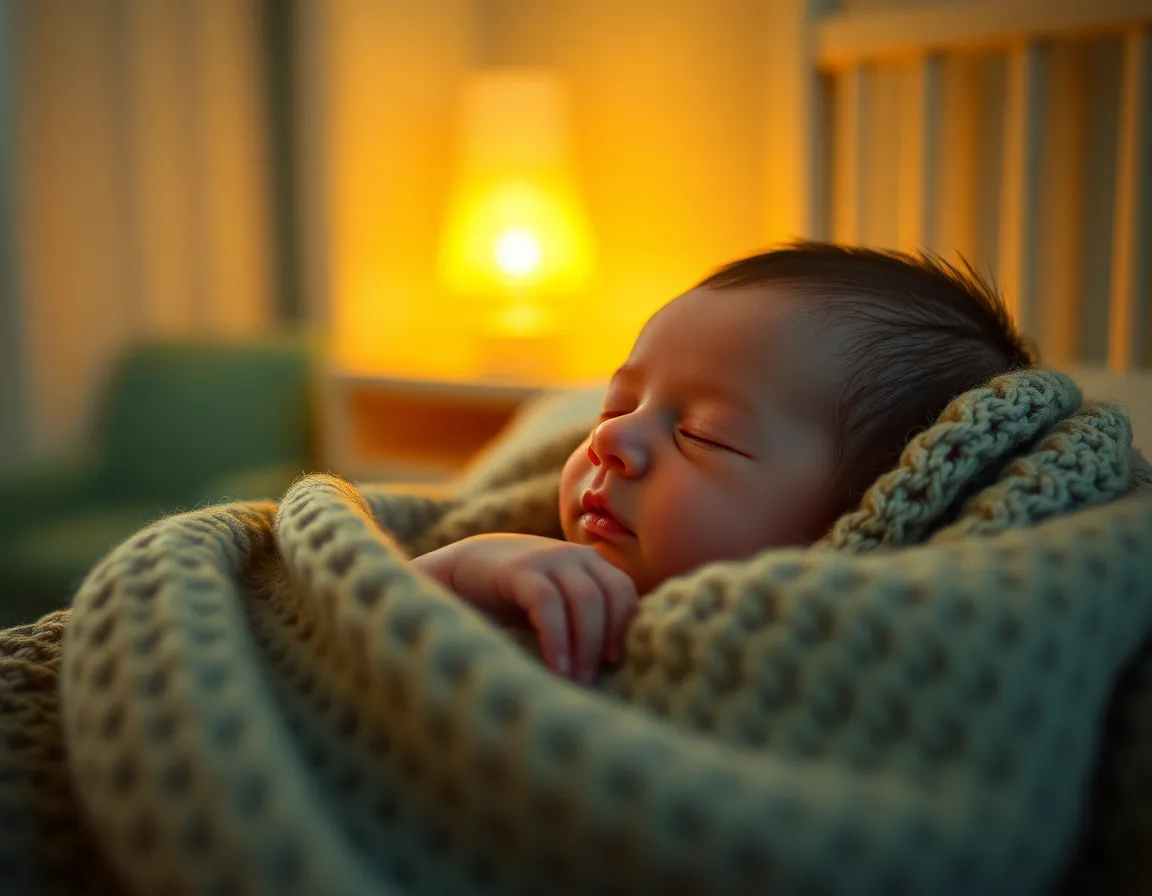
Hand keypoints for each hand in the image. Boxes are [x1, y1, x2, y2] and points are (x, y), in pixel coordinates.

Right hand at [413, 534, 637, 683]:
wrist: (462, 570)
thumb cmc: (515, 597)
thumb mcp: (557, 602)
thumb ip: (582, 616)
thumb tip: (612, 663)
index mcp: (589, 563)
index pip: (624, 591)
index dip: (625, 626)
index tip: (616, 663)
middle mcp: (575, 555)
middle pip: (611, 594)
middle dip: (608, 639)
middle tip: (595, 678)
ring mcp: (548, 558)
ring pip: (585, 599)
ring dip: (586, 644)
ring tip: (578, 680)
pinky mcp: (520, 569)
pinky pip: (548, 604)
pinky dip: (556, 637)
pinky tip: (556, 665)